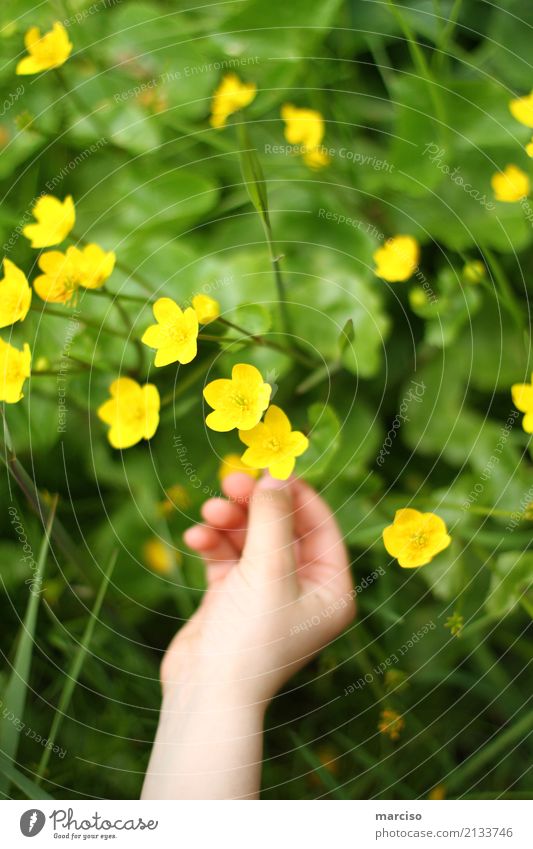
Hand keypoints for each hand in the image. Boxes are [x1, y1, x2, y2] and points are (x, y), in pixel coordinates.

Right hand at [161, 473, 355, 705]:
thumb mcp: (269, 571)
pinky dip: (213, 544)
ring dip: (229, 522)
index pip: (320, 526)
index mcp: (330, 589)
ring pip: (250, 539)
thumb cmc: (251, 639)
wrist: (205, 696)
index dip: (296, 493)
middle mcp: (302, 589)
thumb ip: (273, 518)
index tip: (270, 466)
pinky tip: (196, 538)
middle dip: (255, 505)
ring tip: (208, 511)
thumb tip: (276, 474)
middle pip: (282, 528)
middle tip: (231, 480)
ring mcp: (265, 593)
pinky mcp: (232, 597)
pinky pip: (226, 557)